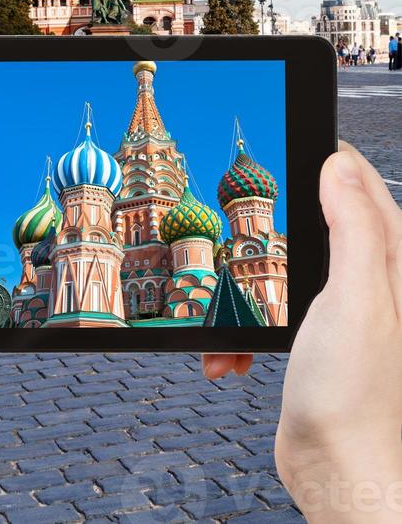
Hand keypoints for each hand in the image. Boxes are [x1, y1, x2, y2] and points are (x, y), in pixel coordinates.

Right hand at [202, 142, 401, 520]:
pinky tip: (228, 352)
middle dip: (269, 226)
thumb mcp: (355, 298)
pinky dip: (242, 329)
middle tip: (238, 226)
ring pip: (282, 268)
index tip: (285, 139)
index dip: (323, 156)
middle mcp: (369, 279)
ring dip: (247, 286)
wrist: (338, 470)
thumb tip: (338, 164)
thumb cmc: (355, 395)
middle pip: (314, 221)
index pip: (358, 183)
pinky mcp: (313, 337)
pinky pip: (268, 312)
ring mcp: (339, 308)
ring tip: (225, 305)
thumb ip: (354, 228)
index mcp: (387, 260)